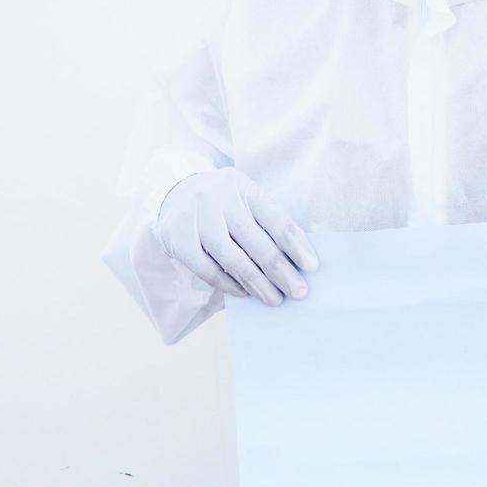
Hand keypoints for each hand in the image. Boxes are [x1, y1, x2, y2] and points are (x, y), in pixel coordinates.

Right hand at [153, 168, 318, 306]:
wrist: (173, 194)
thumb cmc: (223, 203)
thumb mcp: (246, 201)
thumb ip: (268, 224)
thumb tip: (298, 260)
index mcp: (243, 187)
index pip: (275, 219)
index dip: (295, 245)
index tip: (312, 267)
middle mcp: (219, 199)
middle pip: (257, 242)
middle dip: (281, 272)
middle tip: (298, 292)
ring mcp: (196, 218)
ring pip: (233, 259)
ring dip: (258, 284)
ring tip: (274, 299)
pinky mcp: (178, 239)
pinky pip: (208, 270)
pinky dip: (229, 285)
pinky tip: (245, 293)